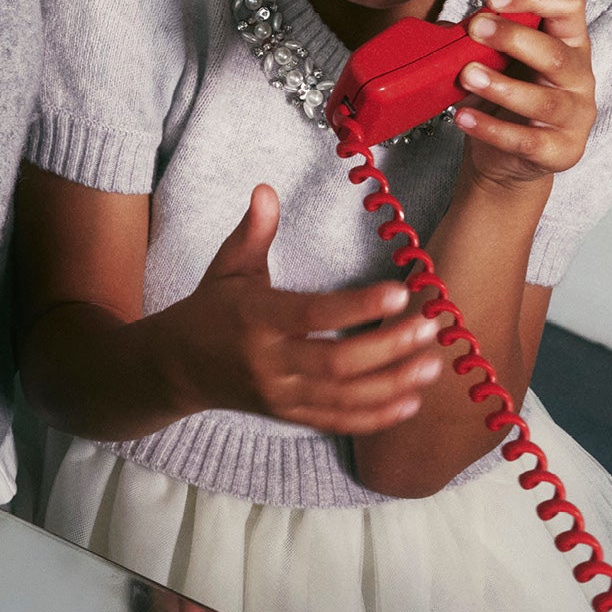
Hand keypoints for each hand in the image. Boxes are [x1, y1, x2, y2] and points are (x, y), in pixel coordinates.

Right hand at [150, 184, 444, 433]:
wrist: (177, 367)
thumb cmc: (210, 309)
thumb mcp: (227, 267)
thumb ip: (252, 231)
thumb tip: (265, 189)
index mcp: (256, 319)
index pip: (314, 314)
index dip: (358, 306)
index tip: (400, 291)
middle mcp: (269, 362)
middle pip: (337, 363)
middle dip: (389, 347)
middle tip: (430, 326)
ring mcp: (280, 395)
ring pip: (344, 398)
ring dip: (393, 384)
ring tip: (433, 364)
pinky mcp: (289, 416)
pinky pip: (338, 422)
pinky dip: (376, 417)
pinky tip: (412, 401)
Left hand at [452, 0, 597, 187]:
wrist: (506, 158)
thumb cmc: (505, 99)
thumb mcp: (498, 61)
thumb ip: (484, 40)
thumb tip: (449, 28)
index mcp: (570, 42)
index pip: (570, 4)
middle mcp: (580, 77)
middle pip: (556, 54)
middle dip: (512, 38)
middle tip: (475, 29)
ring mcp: (575, 117)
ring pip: (543, 101)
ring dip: (500, 85)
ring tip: (466, 76)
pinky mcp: (562, 152)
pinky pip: (526, 140)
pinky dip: (490, 128)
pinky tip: (463, 117)